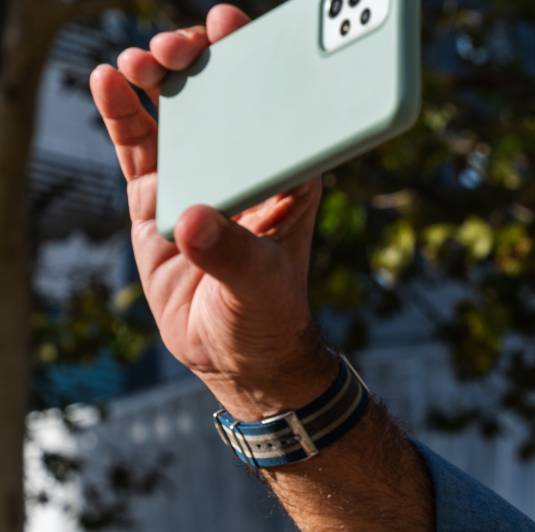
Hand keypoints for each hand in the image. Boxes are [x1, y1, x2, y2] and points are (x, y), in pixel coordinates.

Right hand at [90, 4, 335, 417]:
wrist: (234, 355)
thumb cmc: (266, 317)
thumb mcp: (258, 288)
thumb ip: (230, 255)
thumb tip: (191, 220)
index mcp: (288, 174)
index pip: (279, 103)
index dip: (257, 57)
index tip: (232, 26)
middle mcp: (244, 164)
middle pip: (222, 94)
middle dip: (200, 60)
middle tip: (178, 50)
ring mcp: (198, 174)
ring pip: (177, 110)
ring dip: (159, 76)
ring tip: (140, 60)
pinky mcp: (158, 196)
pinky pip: (137, 143)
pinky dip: (121, 110)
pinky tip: (106, 81)